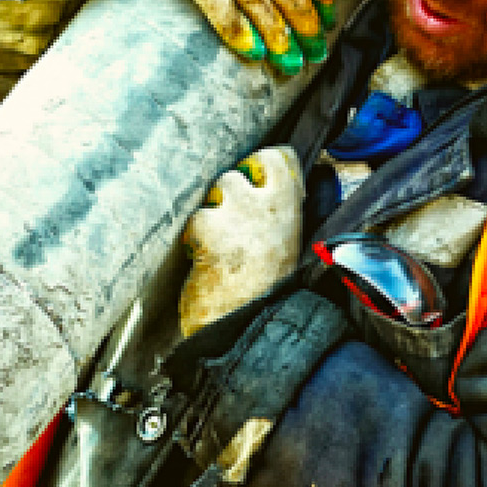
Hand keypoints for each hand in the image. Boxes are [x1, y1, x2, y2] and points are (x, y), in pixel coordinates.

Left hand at [178, 145, 303, 336]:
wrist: (248, 329)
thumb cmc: (267, 293)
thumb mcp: (289, 247)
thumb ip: (281, 215)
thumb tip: (270, 188)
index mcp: (291, 209)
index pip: (278, 158)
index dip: (261, 166)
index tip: (255, 181)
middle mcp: (268, 204)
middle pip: (244, 168)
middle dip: (232, 190)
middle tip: (232, 223)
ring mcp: (239, 213)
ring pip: (218, 188)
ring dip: (213, 212)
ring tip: (219, 244)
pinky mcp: (210, 228)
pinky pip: (197, 218)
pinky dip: (195, 239)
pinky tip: (203, 259)